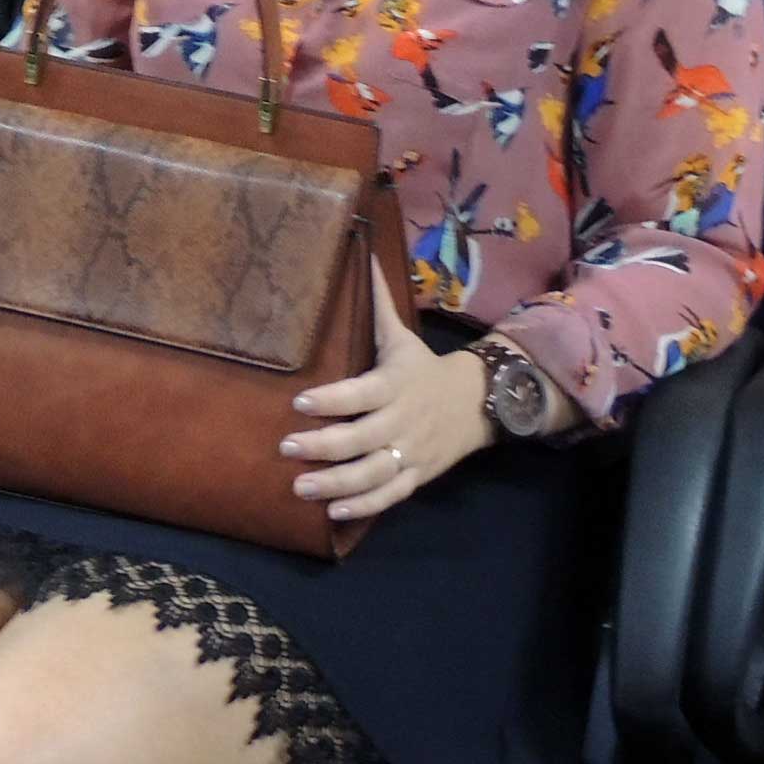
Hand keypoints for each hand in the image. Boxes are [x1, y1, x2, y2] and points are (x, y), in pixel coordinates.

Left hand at [279, 275, 505, 522]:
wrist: (477, 403)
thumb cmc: (423, 368)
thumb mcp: (401, 337)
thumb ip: (377, 303)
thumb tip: (362, 251)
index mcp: (394, 384)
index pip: (360, 393)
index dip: (331, 399)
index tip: (299, 401)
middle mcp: (402, 420)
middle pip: (361, 438)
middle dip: (323, 445)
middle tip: (286, 446)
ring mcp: (410, 452)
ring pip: (372, 473)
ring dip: (335, 483)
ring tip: (299, 487)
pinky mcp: (417, 476)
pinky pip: (391, 495)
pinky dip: (364, 506)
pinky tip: (333, 513)